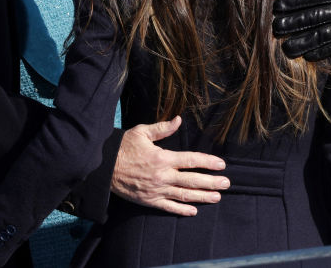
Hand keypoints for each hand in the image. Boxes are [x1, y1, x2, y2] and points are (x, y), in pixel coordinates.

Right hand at [111, 115, 228, 215]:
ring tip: (217, 197)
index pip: (191, 160)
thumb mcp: (142, 132)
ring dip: (203, 197)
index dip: (208, 162)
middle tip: (226, 183)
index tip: (222, 165)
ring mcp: (157, 190)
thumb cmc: (123, 147)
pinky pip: (169, 207)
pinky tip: (194, 211)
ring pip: (184, 196)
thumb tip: (178, 120)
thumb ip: (162, 128)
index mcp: (163, 158)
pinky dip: (182, 210)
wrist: (104, 167)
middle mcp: (162, 176)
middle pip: (193, 181)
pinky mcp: (149, 201)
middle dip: (212, 182)